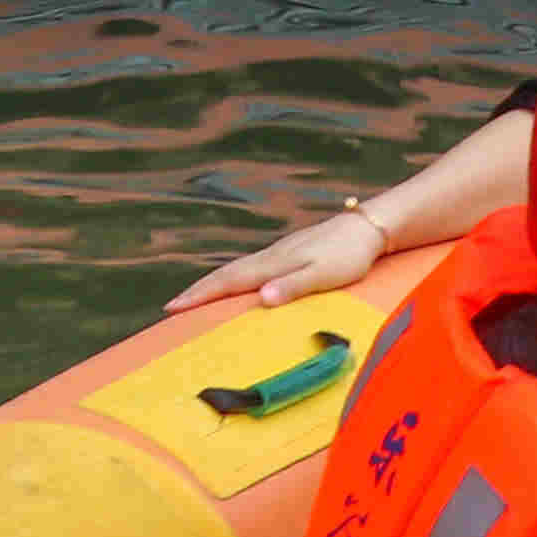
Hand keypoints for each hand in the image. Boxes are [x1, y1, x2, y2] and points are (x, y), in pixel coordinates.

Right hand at [165, 202, 386, 314]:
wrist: (366, 228)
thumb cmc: (348, 255)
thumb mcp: (324, 275)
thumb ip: (293, 286)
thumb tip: (261, 299)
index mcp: (274, 264)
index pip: (229, 281)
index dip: (200, 295)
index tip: (172, 308)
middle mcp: (270, 257)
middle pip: (226, 274)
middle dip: (197, 291)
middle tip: (170, 307)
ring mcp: (277, 253)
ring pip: (236, 270)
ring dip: (212, 285)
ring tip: (193, 299)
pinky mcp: (287, 253)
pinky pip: (249, 269)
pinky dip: (232, 279)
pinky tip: (234, 285)